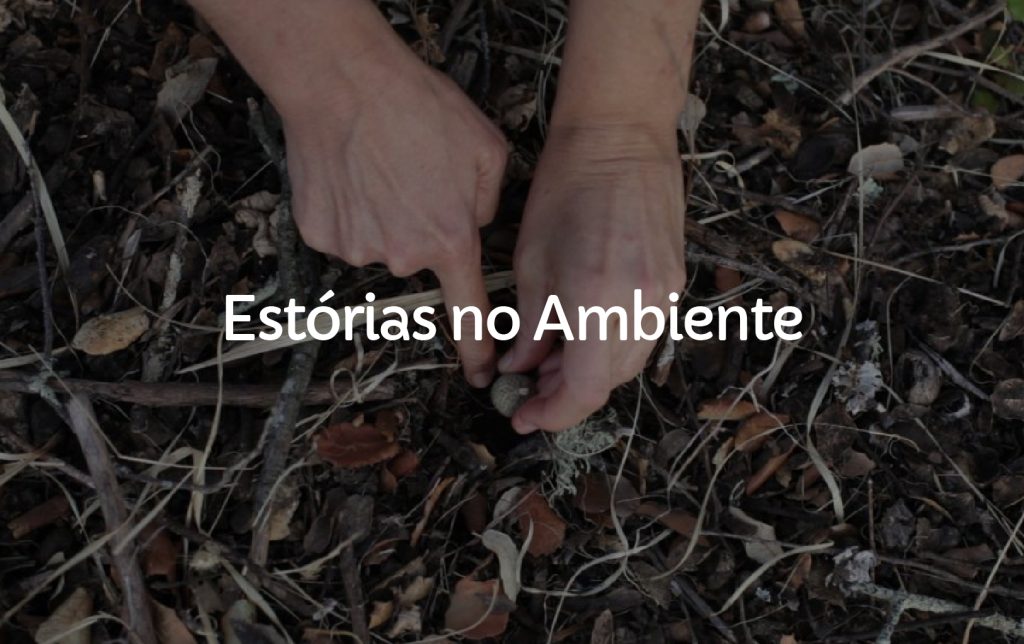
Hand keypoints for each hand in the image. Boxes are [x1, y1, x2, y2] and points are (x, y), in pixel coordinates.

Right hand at [275, 10, 507, 386]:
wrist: (343, 82)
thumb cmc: (417, 107)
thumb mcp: (486, 149)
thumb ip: (487, 203)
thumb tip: (473, 224)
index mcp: (448, 240)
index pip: (468, 312)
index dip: (477, 349)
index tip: (481, 376)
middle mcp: (400, 256)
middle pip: (416, 259)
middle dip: (419, 228)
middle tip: (412, 178)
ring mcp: (354, 248)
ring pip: (378, 243)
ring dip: (382, 216)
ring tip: (380, 167)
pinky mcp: (318, 234)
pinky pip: (343, 232)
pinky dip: (348, 209)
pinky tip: (351, 173)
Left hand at [499, 123, 686, 432]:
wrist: (621, 138)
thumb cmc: (567, 187)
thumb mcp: (531, 262)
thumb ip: (529, 326)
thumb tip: (520, 368)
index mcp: (597, 301)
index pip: (582, 390)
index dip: (552, 414)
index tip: (523, 416)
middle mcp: (639, 306)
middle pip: (608, 383)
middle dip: (565, 396)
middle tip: (529, 388)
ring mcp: (664, 296)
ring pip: (628, 364)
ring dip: (588, 374)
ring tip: (550, 358)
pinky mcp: (674, 283)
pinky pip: (643, 336)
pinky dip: (610, 348)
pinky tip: (581, 333)